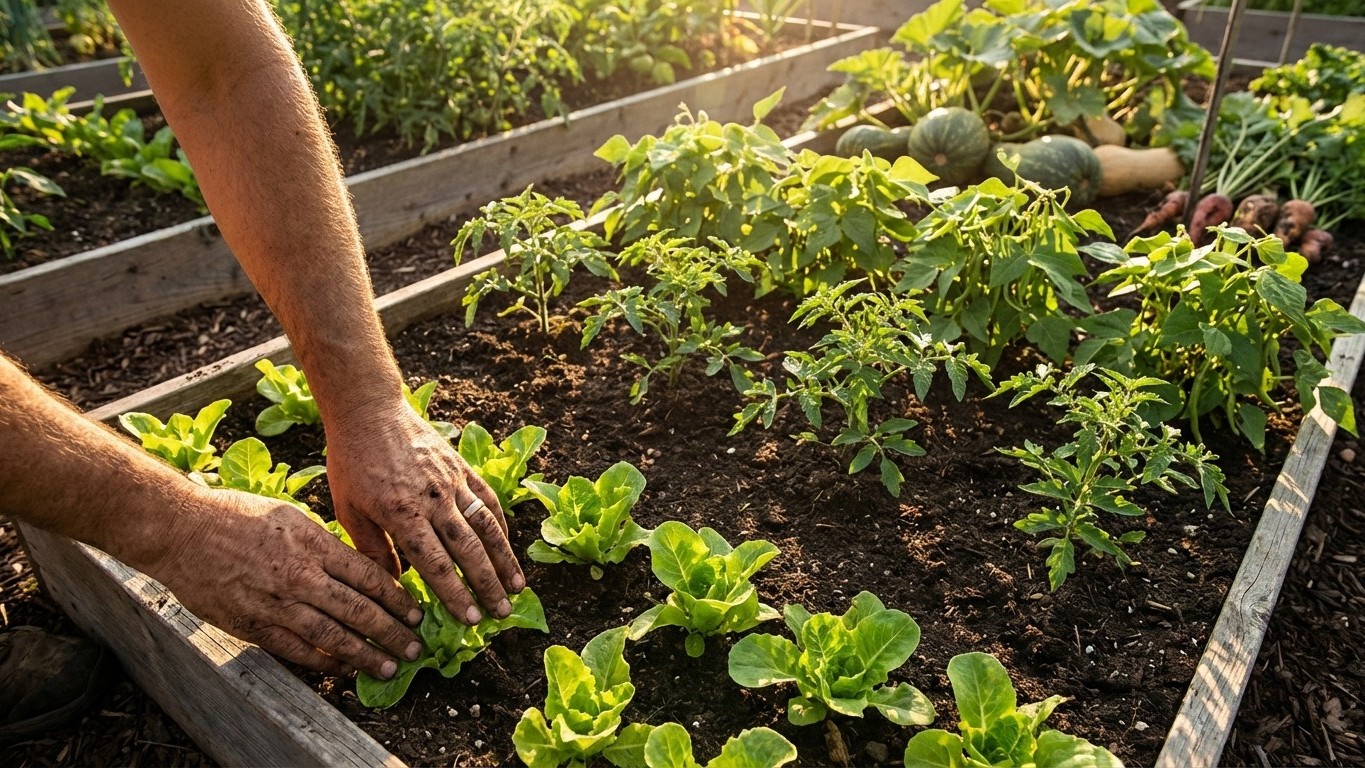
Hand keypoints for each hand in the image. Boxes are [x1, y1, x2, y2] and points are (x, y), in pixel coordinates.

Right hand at [150, 488, 422, 678]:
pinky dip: (323, 663)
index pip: (368, 576)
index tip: (416, 612)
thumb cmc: (236, 515)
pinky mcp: (252, 624)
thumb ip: (324, 545)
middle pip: (358, 609)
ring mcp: (275, 603)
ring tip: (389, 665)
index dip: (397, 598)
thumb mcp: (291, 516)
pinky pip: (296, 650)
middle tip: (415, 647)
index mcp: (313, 544)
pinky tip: (344, 669)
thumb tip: (358, 568)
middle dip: (392, 631)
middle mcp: (299, 576)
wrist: (181, 531)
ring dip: (365, 654)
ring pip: (332, 636)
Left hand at [324, 401, 525, 625]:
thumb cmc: (351, 462)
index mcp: (402, 513)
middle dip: (487, 585)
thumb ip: (372, 549)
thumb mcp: (348, 510)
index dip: (455, 594)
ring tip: (517, 586)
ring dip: (504, 559)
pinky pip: (487, 499)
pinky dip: (501, 525)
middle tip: (501, 613)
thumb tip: (394, 586)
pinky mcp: (461, 467)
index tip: (470, 620)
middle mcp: (433, 499)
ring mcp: (452, 481)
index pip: (436, 563)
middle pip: (469, 550)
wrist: (368, 411)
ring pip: (486, 526)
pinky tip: (507, 547)